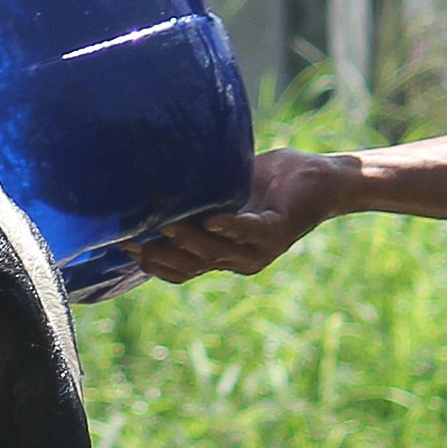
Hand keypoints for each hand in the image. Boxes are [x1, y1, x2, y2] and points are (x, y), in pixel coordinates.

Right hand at [130, 150, 343, 281]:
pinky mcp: (278, 231)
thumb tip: (151, 182)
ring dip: (186, 241)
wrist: (326, 178)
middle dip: (157, 254)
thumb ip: (195, 198)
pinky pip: (247, 232)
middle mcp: (237, 259)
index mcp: (222, 254)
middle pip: (188, 266)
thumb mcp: (224, 193)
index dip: (149, 261)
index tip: (121, 243)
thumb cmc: (274, 182)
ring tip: (163, 223)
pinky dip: (228, 227)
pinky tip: (211, 218)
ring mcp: (258, 250)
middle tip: (130, 236)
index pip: (178, 269)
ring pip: (212, 253)